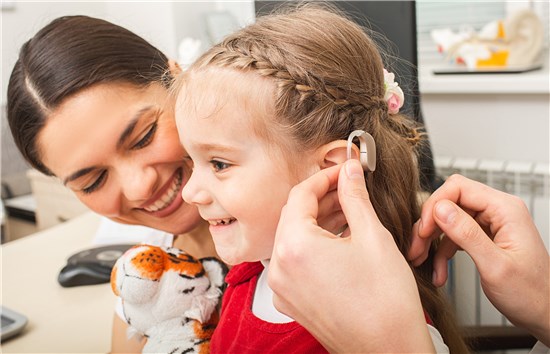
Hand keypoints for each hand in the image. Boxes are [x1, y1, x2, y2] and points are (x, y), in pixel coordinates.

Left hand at [269, 160, 434, 352]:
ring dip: (318, 221)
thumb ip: (355, 197)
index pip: (301, 195)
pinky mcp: (291, 301)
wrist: (389, 351)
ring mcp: (283, 288)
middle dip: (321, 198)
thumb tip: (349, 172)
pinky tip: (338, 240)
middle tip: (348, 188)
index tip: (343, 171)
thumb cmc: (386, 303)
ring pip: (294, 239)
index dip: (324, 177)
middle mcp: (280, 268)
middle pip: (294, 216)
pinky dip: (313, 246)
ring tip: (347, 212)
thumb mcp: (373, 237)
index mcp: (295, 247)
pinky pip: (295, 262)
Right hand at [409, 174, 549, 345]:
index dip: (435, 206)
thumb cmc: (531, 294)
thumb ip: (466, 234)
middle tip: (416, 248)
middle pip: (450, 202)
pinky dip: (442, 252)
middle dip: (429, 225)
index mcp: (505, 209)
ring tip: (421, 260)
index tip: (424, 230)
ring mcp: (491, 223)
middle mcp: (498, 210)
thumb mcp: (495, 266)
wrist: (545, 314)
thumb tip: (440, 209)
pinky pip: (455, 235)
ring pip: (448, 219)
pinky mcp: (484, 236)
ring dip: (432, 241)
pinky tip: (439, 272)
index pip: (458, 188)